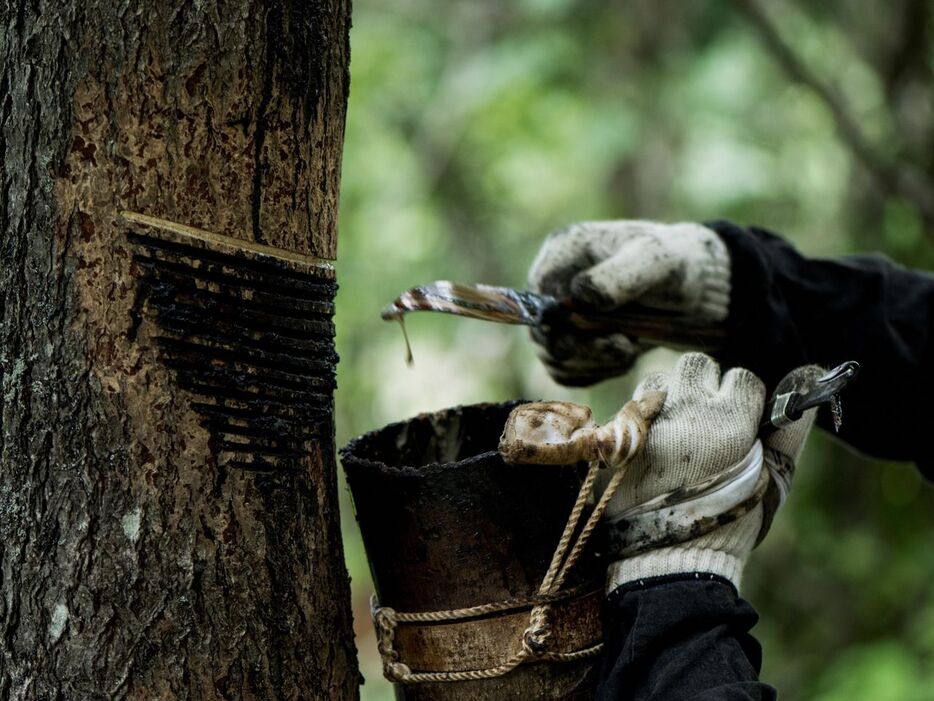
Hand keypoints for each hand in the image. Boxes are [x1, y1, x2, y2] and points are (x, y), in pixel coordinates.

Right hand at [528, 220, 730, 385]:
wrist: (697, 289)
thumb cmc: (676, 263)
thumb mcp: (654, 262)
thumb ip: (617, 277)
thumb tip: (578, 297)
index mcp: (563, 253)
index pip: (538, 301)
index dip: (566, 326)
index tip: (611, 335)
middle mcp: (554, 284)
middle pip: (543, 334)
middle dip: (584, 350)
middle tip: (625, 348)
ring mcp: (562, 314)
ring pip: (554, 358)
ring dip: (593, 364)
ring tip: (629, 350)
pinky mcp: (574, 339)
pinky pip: (569, 371)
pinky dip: (595, 372)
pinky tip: (623, 358)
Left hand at [603, 353, 820, 592]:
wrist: (671, 559)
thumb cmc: (730, 523)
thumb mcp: (773, 479)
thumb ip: (791, 428)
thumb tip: (809, 374)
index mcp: (730, 423)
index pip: (742, 378)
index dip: (743, 398)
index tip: (740, 419)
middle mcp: (687, 414)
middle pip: (696, 365)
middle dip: (704, 384)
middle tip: (704, 415)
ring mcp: (650, 424)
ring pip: (659, 379)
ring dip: (669, 394)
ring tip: (675, 426)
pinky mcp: (621, 438)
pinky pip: (631, 405)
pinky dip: (642, 415)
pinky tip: (650, 440)